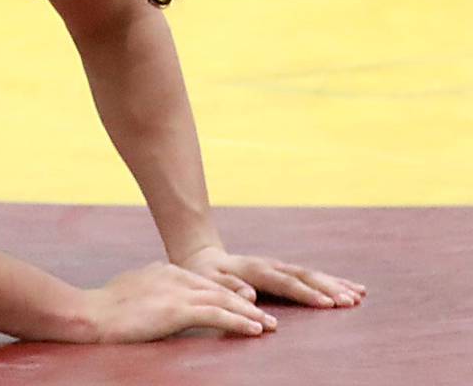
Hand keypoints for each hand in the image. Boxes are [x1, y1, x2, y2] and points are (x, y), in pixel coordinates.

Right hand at [86, 262, 276, 341]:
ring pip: (223, 301)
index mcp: (165, 271)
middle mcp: (175, 277)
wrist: (91, 312)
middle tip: (266, 317)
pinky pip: (217, 315)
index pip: (204, 283)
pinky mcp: (178, 310)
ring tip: (269, 326)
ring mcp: (177, 292)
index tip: (244, 304)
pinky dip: (239, 321)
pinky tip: (255, 330)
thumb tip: (159, 300)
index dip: (227, 295)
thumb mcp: (133, 291)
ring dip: (249, 314)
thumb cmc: (105, 307)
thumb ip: (151, 291)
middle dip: (245, 303)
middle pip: (219, 289)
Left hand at [177, 243, 364, 311]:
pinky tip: (351, 289)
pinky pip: (310, 276)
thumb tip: (250, 295)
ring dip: (335, 284)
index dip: (305, 293)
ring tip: (359, 295)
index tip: (327, 303)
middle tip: (352, 300)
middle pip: (303, 275)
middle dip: (329, 287)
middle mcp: (270, 265)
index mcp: (253, 269)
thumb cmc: (204, 275)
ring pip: (311, 274)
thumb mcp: (208, 282)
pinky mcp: (284, 272)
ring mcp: (278, 267)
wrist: (202, 257)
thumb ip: (228, 288)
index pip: (284, 282)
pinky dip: (331, 282)